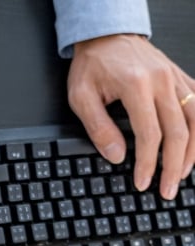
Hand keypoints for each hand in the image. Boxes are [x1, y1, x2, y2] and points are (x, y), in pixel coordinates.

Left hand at [67, 34, 194, 199]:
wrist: (107, 35)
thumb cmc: (93, 64)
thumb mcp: (82, 97)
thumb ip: (98, 128)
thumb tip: (117, 157)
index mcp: (137, 87)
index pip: (150, 135)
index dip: (148, 164)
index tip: (143, 183)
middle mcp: (162, 81)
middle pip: (179, 132)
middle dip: (173, 166)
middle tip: (166, 190)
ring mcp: (176, 78)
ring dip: (192, 151)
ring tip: (182, 174)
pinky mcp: (181, 77)